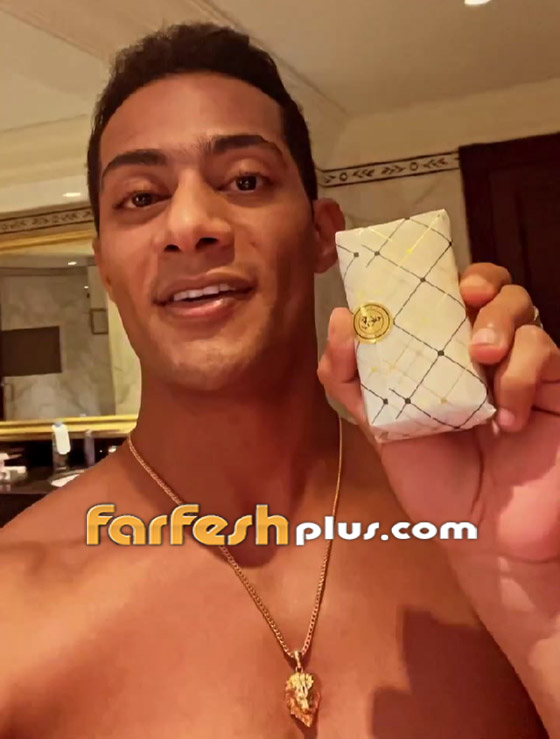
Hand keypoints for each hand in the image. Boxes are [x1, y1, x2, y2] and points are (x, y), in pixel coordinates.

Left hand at [318, 262, 559, 561]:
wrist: (481, 534)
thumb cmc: (432, 480)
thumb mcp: (377, 426)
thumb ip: (349, 377)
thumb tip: (342, 319)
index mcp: (442, 354)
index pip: (448, 294)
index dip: (441, 275)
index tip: (426, 276)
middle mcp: (484, 354)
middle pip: (494, 286)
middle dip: (482, 281)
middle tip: (467, 296)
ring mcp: (522, 368)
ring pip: (524, 308)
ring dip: (500, 321)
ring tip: (481, 357)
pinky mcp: (555, 389)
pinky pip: (547, 352)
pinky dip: (522, 374)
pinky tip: (507, 417)